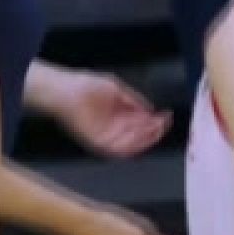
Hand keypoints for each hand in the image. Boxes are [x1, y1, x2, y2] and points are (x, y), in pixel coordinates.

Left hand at [47, 71, 171, 158]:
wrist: (67, 90)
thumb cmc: (88, 86)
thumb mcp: (117, 89)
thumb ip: (134, 100)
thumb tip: (150, 109)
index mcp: (120, 118)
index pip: (142, 125)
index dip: (156, 122)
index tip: (167, 116)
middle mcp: (115, 130)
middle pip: (140, 137)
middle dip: (154, 131)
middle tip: (163, 123)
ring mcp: (107, 137)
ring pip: (132, 145)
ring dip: (146, 138)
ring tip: (155, 127)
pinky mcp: (98, 142)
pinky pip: (118, 148)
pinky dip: (130, 143)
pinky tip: (139, 132)